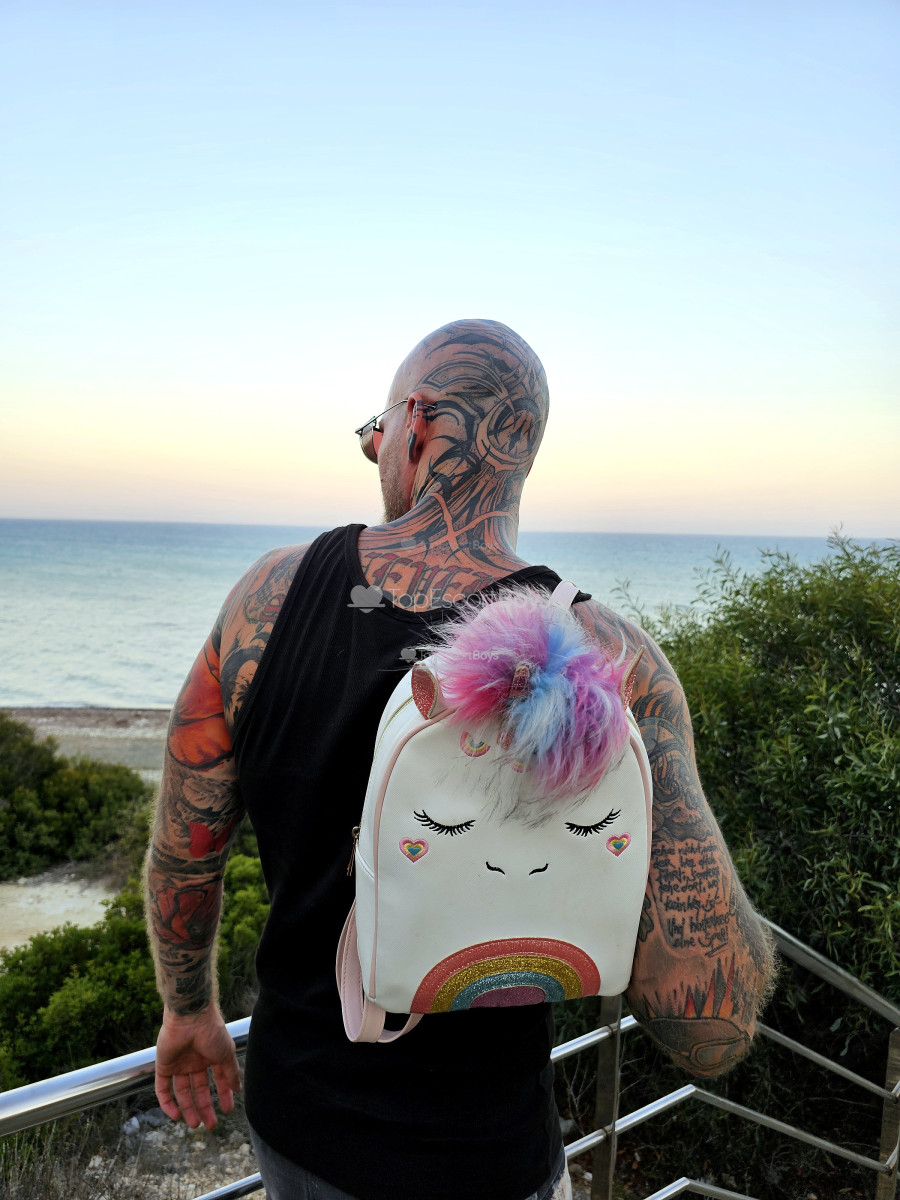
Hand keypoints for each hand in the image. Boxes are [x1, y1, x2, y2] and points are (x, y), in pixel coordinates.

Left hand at [154, 1006, 241, 1128]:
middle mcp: (194, 1061)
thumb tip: (238, 1089)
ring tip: (195, 1124)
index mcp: (210, 1056)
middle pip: (199, 1089)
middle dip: (205, 1107)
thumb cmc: (211, 1032)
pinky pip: (163, 1089)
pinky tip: (175, 1115)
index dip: (223, 1095)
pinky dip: (167, 1103)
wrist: (190, 1017)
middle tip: (211, 1125)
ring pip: (182, 1092)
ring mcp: (178, 1064)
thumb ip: (231, 1073)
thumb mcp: (226, 1054)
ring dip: (187, 1109)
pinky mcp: (163, 1066)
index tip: (227, 1110)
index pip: (217, 1080)